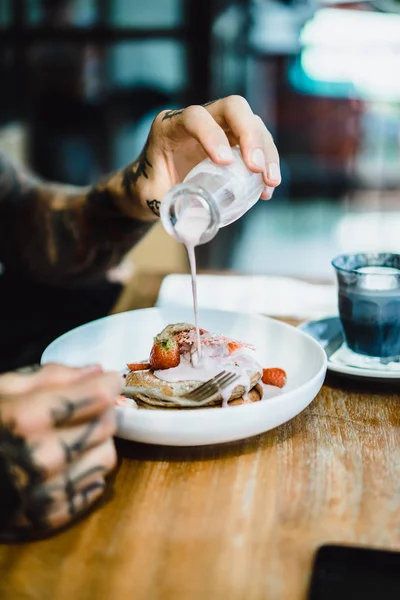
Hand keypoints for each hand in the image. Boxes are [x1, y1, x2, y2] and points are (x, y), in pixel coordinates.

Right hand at [0, 363, 120, 539]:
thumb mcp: (3, 388)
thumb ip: (52, 376)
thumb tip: (99, 372)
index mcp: (29, 419)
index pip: (99, 397)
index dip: (107, 384)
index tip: (106, 382)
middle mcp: (42, 458)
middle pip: (107, 425)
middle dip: (99, 413)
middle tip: (81, 411)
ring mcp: (46, 492)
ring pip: (108, 457)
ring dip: (94, 445)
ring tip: (68, 440)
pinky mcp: (49, 517)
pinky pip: (95, 487)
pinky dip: (84, 473)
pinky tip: (61, 466)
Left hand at [123, 95, 280, 218]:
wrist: (152, 187)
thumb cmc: (148, 188)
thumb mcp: (149, 195)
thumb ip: (166, 203)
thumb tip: (188, 224)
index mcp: (170, 126)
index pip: (195, 117)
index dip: (211, 134)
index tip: (224, 162)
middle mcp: (199, 119)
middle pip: (234, 109)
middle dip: (250, 135)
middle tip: (256, 168)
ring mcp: (221, 128)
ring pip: (253, 124)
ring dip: (267, 152)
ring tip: (270, 183)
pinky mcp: (235, 142)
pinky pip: (258, 145)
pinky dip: (267, 165)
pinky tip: (267, 190)